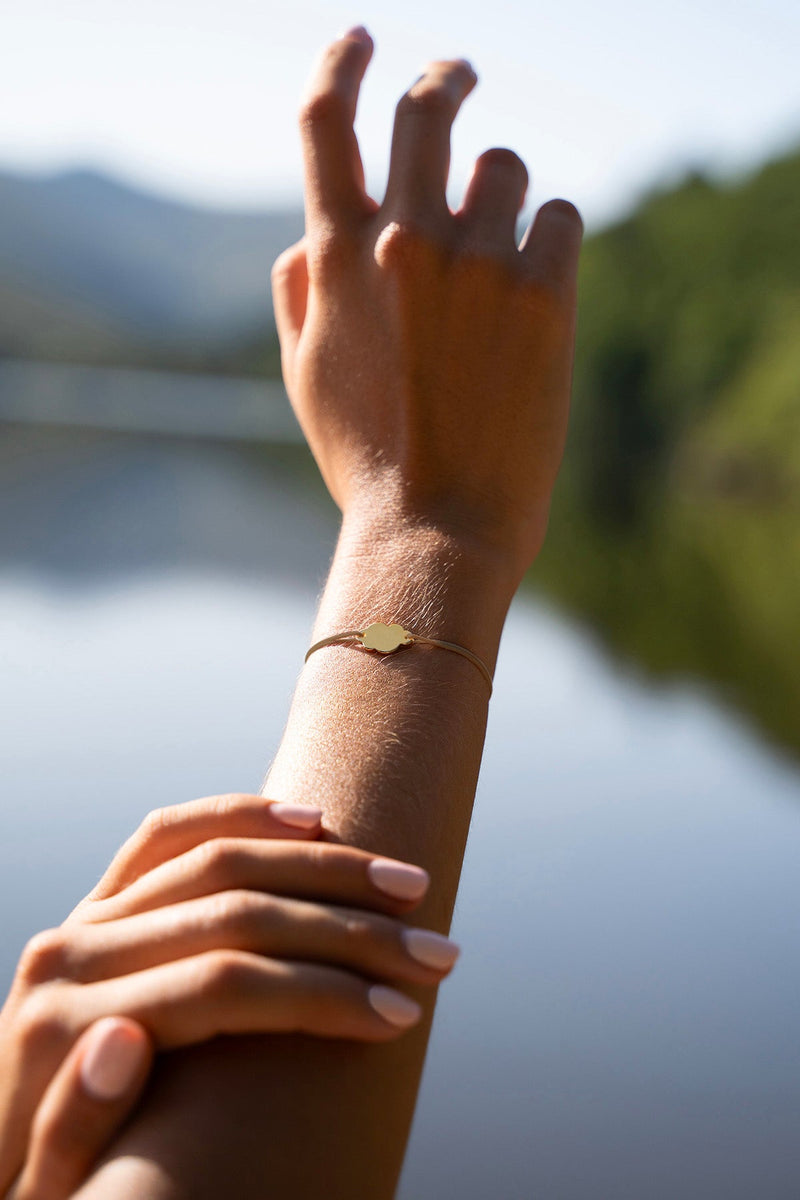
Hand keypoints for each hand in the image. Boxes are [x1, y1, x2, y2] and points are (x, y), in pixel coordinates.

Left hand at [0, 794, 457, 1194]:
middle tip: (437, 950)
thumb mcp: (46, 1192)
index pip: (224, 986)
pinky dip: (242, 815)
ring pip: (219, 857)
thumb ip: (75, 1121)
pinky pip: (167, 833)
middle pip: (238, 911)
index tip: (404, 1014)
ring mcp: (85, 916)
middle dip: (350, 929)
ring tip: (408, 883)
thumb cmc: (31, 1186)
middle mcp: (73, 951)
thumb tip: (124, 1033)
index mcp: (63, 1024)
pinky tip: (310, 818)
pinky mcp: (98, 900)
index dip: (322, 995)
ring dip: (324, 865)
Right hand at [272, 26, 582, 585]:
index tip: (362, 42)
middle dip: (444, 79)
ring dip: (501, 194)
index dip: (340, 61)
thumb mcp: (304, 377)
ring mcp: (478, 263)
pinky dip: (549, 240)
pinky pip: (561, 216)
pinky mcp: (544, 295)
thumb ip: (298, 292)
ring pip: (504, 165)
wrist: (440, 528)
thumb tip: (309, 235)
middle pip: (426, 108)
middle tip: (460, 75)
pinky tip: (538, 289)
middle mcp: (405, 241)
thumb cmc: (368, 459)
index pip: (325, 117)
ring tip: (501, 255)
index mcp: (336, 258)